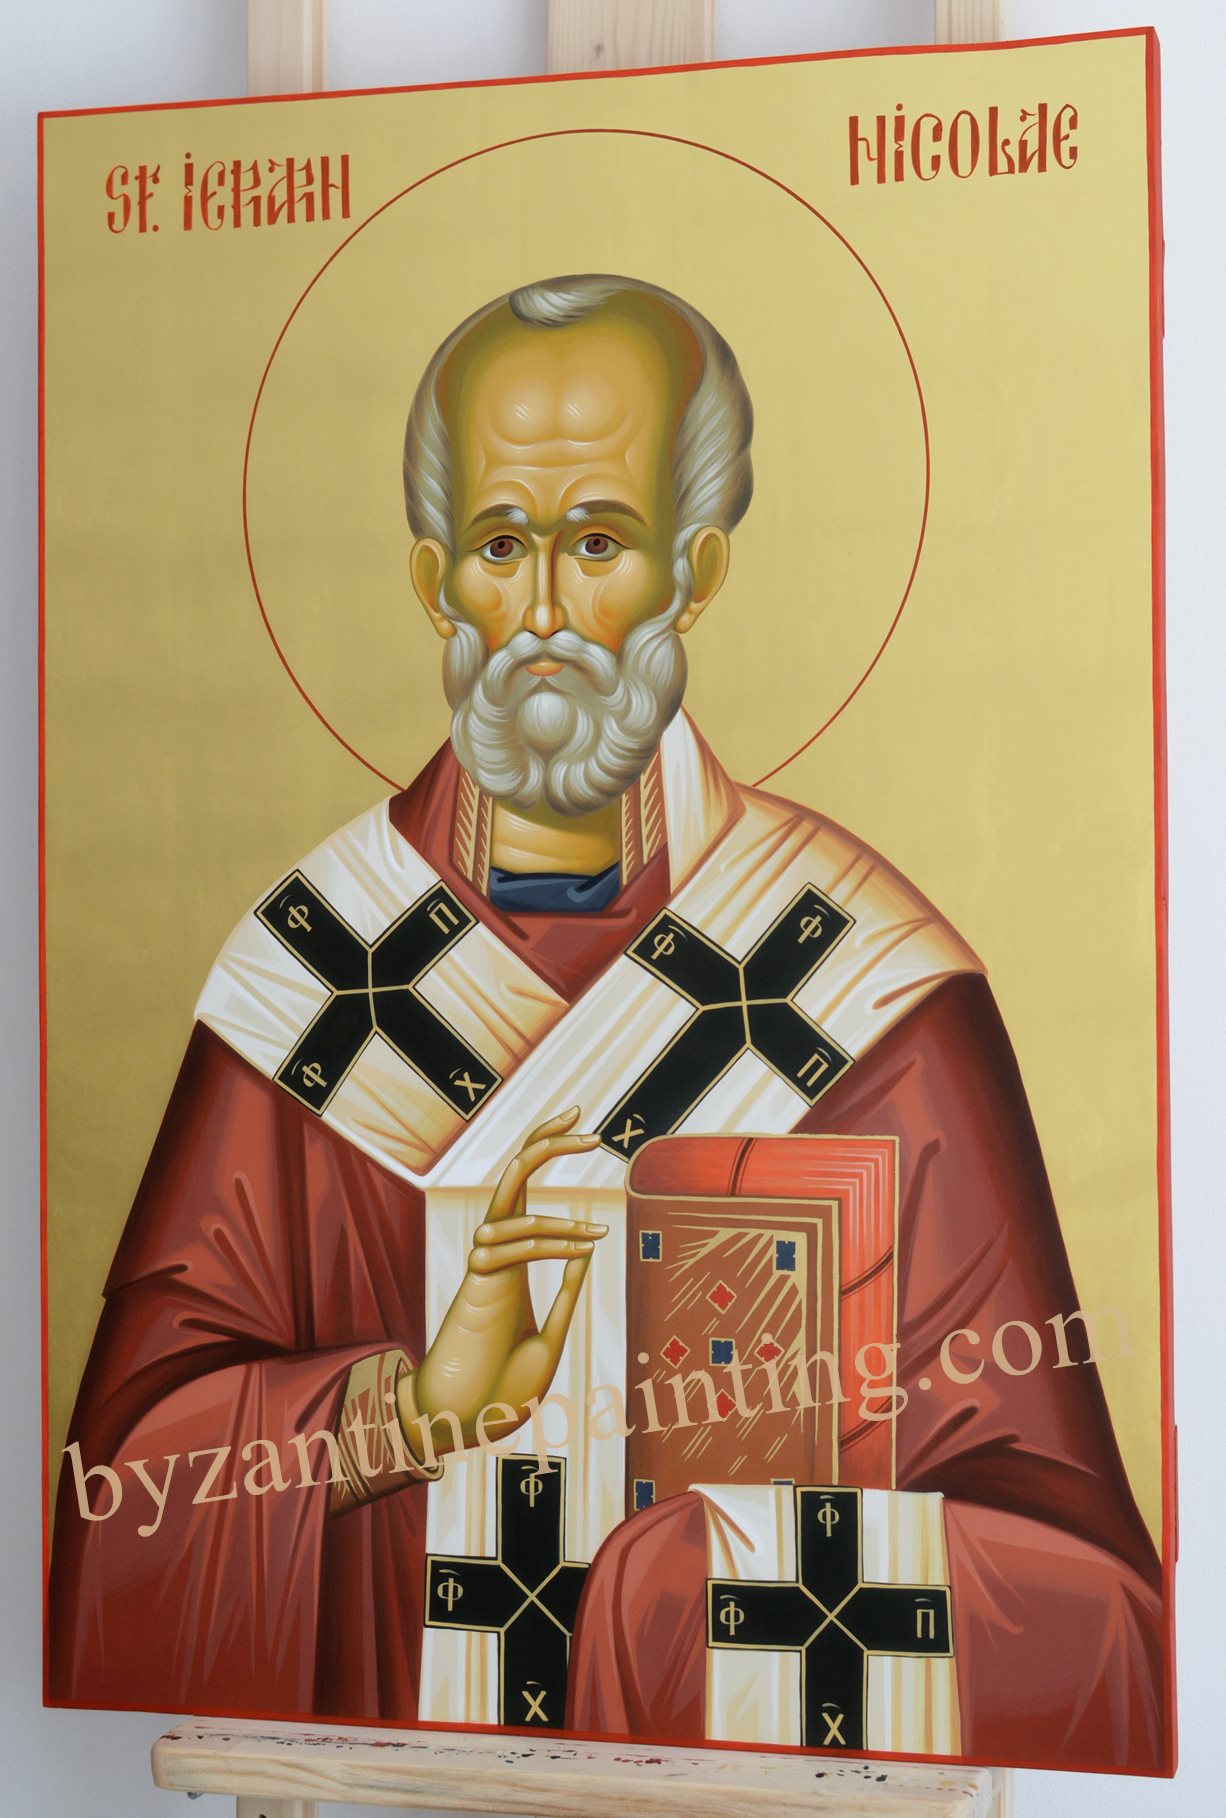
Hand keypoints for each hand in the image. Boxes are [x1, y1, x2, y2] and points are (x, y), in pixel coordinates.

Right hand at [406, 1108, 606, 1452]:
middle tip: (581, 1114)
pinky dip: (549, 1243)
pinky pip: (509, 1247)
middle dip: (544, 1141)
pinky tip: (582, 1249)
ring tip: (597, 1232)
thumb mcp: (548, 1338)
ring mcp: (484, 1267)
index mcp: (513, 1261)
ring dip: (560, 1219)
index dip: (547, 1155)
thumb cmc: (498, 1390)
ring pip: (513, 1209)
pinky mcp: (476, 1287)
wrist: (460, 1426)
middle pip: (513, 1176)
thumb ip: (565, 1296)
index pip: (526, 1192)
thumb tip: (588, 1253)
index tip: (586, 1134)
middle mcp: (496, 1253)